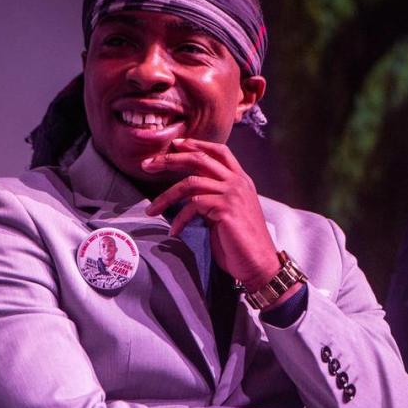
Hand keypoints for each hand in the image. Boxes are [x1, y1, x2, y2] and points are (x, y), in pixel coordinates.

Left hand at [143, 138, 282, 294]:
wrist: (258, 263)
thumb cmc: (241, 243)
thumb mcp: (228, 213)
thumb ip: (214, 198)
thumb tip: (192, 196)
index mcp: (241, 180)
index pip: (219, 151)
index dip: (196, 144)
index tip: (175, 145)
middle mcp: (238, 182)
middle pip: (200, 158)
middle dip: (170, 159)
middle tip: (148, 164)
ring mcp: (232, 194)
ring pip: (191, 182)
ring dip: (166, 195)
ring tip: (151, 209)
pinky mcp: (225, 208)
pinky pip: (193, 205)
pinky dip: (179, 219)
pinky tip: (174, 231)